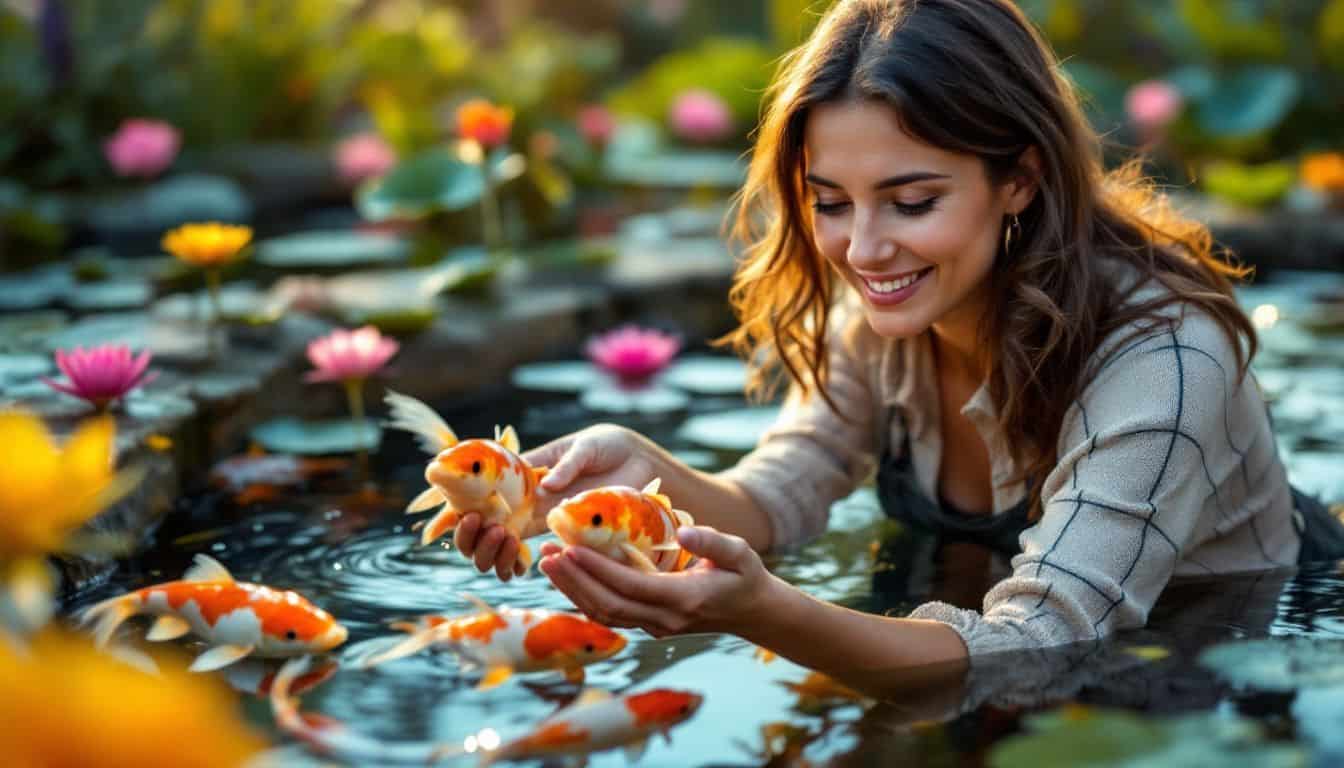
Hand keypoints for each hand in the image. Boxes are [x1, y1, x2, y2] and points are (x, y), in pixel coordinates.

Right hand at [453, 424, 660, 580]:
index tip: (453, 514)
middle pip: (483, 528)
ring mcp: (544, 521)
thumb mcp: (583, 448)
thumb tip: (547, 486)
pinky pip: (537, 558)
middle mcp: (527, 502)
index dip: (459, 506)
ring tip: (505, 539)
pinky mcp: (567, 538)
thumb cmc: (606, 446)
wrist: (639, 460)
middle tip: (484, 526)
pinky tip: (517, 568)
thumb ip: (566, 465)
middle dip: (471, 535)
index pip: (480, 493)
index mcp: (523, 476)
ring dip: (493, 551)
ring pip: (501, 547)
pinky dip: (518, 566)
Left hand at [537, 525, 780, 637]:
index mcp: (683, 599)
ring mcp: (654, 627)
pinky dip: (584, 596)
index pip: (630, 586)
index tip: (570, 548)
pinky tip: (567, 576)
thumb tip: (682, 532)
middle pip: (607, 604)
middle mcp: (664, 619)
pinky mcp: (648, 625)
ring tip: (548, 562)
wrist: (752, 613)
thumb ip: (713, 542)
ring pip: (603, 613)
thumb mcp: (740, 554)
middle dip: (574, 580)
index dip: (597, 570)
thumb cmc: (746, 576)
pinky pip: (609, 614)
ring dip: (573, 589)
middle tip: (547, 552)